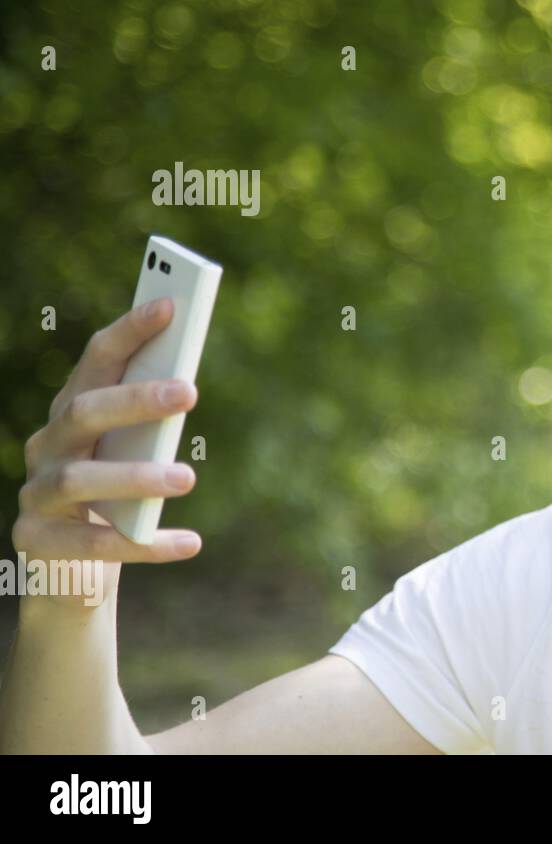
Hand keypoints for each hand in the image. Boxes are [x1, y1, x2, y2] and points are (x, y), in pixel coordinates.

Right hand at [13, 298, 203, 610]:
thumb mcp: (132, 454)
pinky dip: (146, 544)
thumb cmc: (116, 497)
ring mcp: (36, 495)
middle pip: (83, 412)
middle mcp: (46, 447)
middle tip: (190, 391)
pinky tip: (190, 542)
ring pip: (80, 479)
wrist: (71, 570)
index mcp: (72, 413)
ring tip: (188, 478)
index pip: (95, 361)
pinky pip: (93, 544)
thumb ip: (149, 425)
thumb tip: (185, 382)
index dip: (129, 331)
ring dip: (136, 475)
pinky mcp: (37, 543)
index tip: (170, 305)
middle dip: (135, 398)